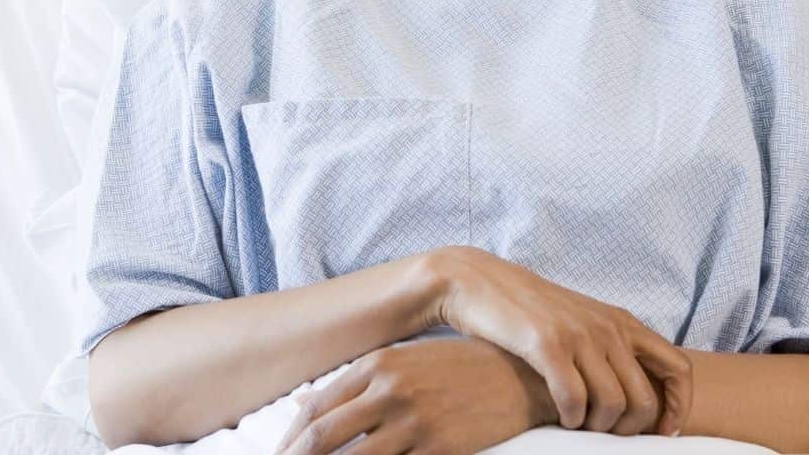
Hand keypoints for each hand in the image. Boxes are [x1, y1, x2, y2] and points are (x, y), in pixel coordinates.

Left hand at [272, 336, 549, 454]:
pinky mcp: (439, 448)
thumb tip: (305, 409)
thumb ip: (358, 384)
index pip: (314, 411)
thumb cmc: (459, 369)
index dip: (289, 443)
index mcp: (376, 366)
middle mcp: (388, 391)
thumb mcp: (406, 362)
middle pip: (321, 439)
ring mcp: (413, 422)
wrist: (519, 376)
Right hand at [426, 246, 691, 436]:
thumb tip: (635, 394)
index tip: (664, 431)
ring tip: (578, 425)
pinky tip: (560, 417)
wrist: (478, 281)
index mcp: (622, 322)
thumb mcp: (581, 321)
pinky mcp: (547, 345)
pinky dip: (570, 419)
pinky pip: (574, 400)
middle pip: (645, 399)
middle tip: (605, 433)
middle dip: (629, 429)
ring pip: (613, 404)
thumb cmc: (529, 311)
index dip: (679, 407)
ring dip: (597, 427)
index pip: (678, 369)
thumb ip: (609, 348)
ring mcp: (579, 335)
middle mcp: (608, 327)